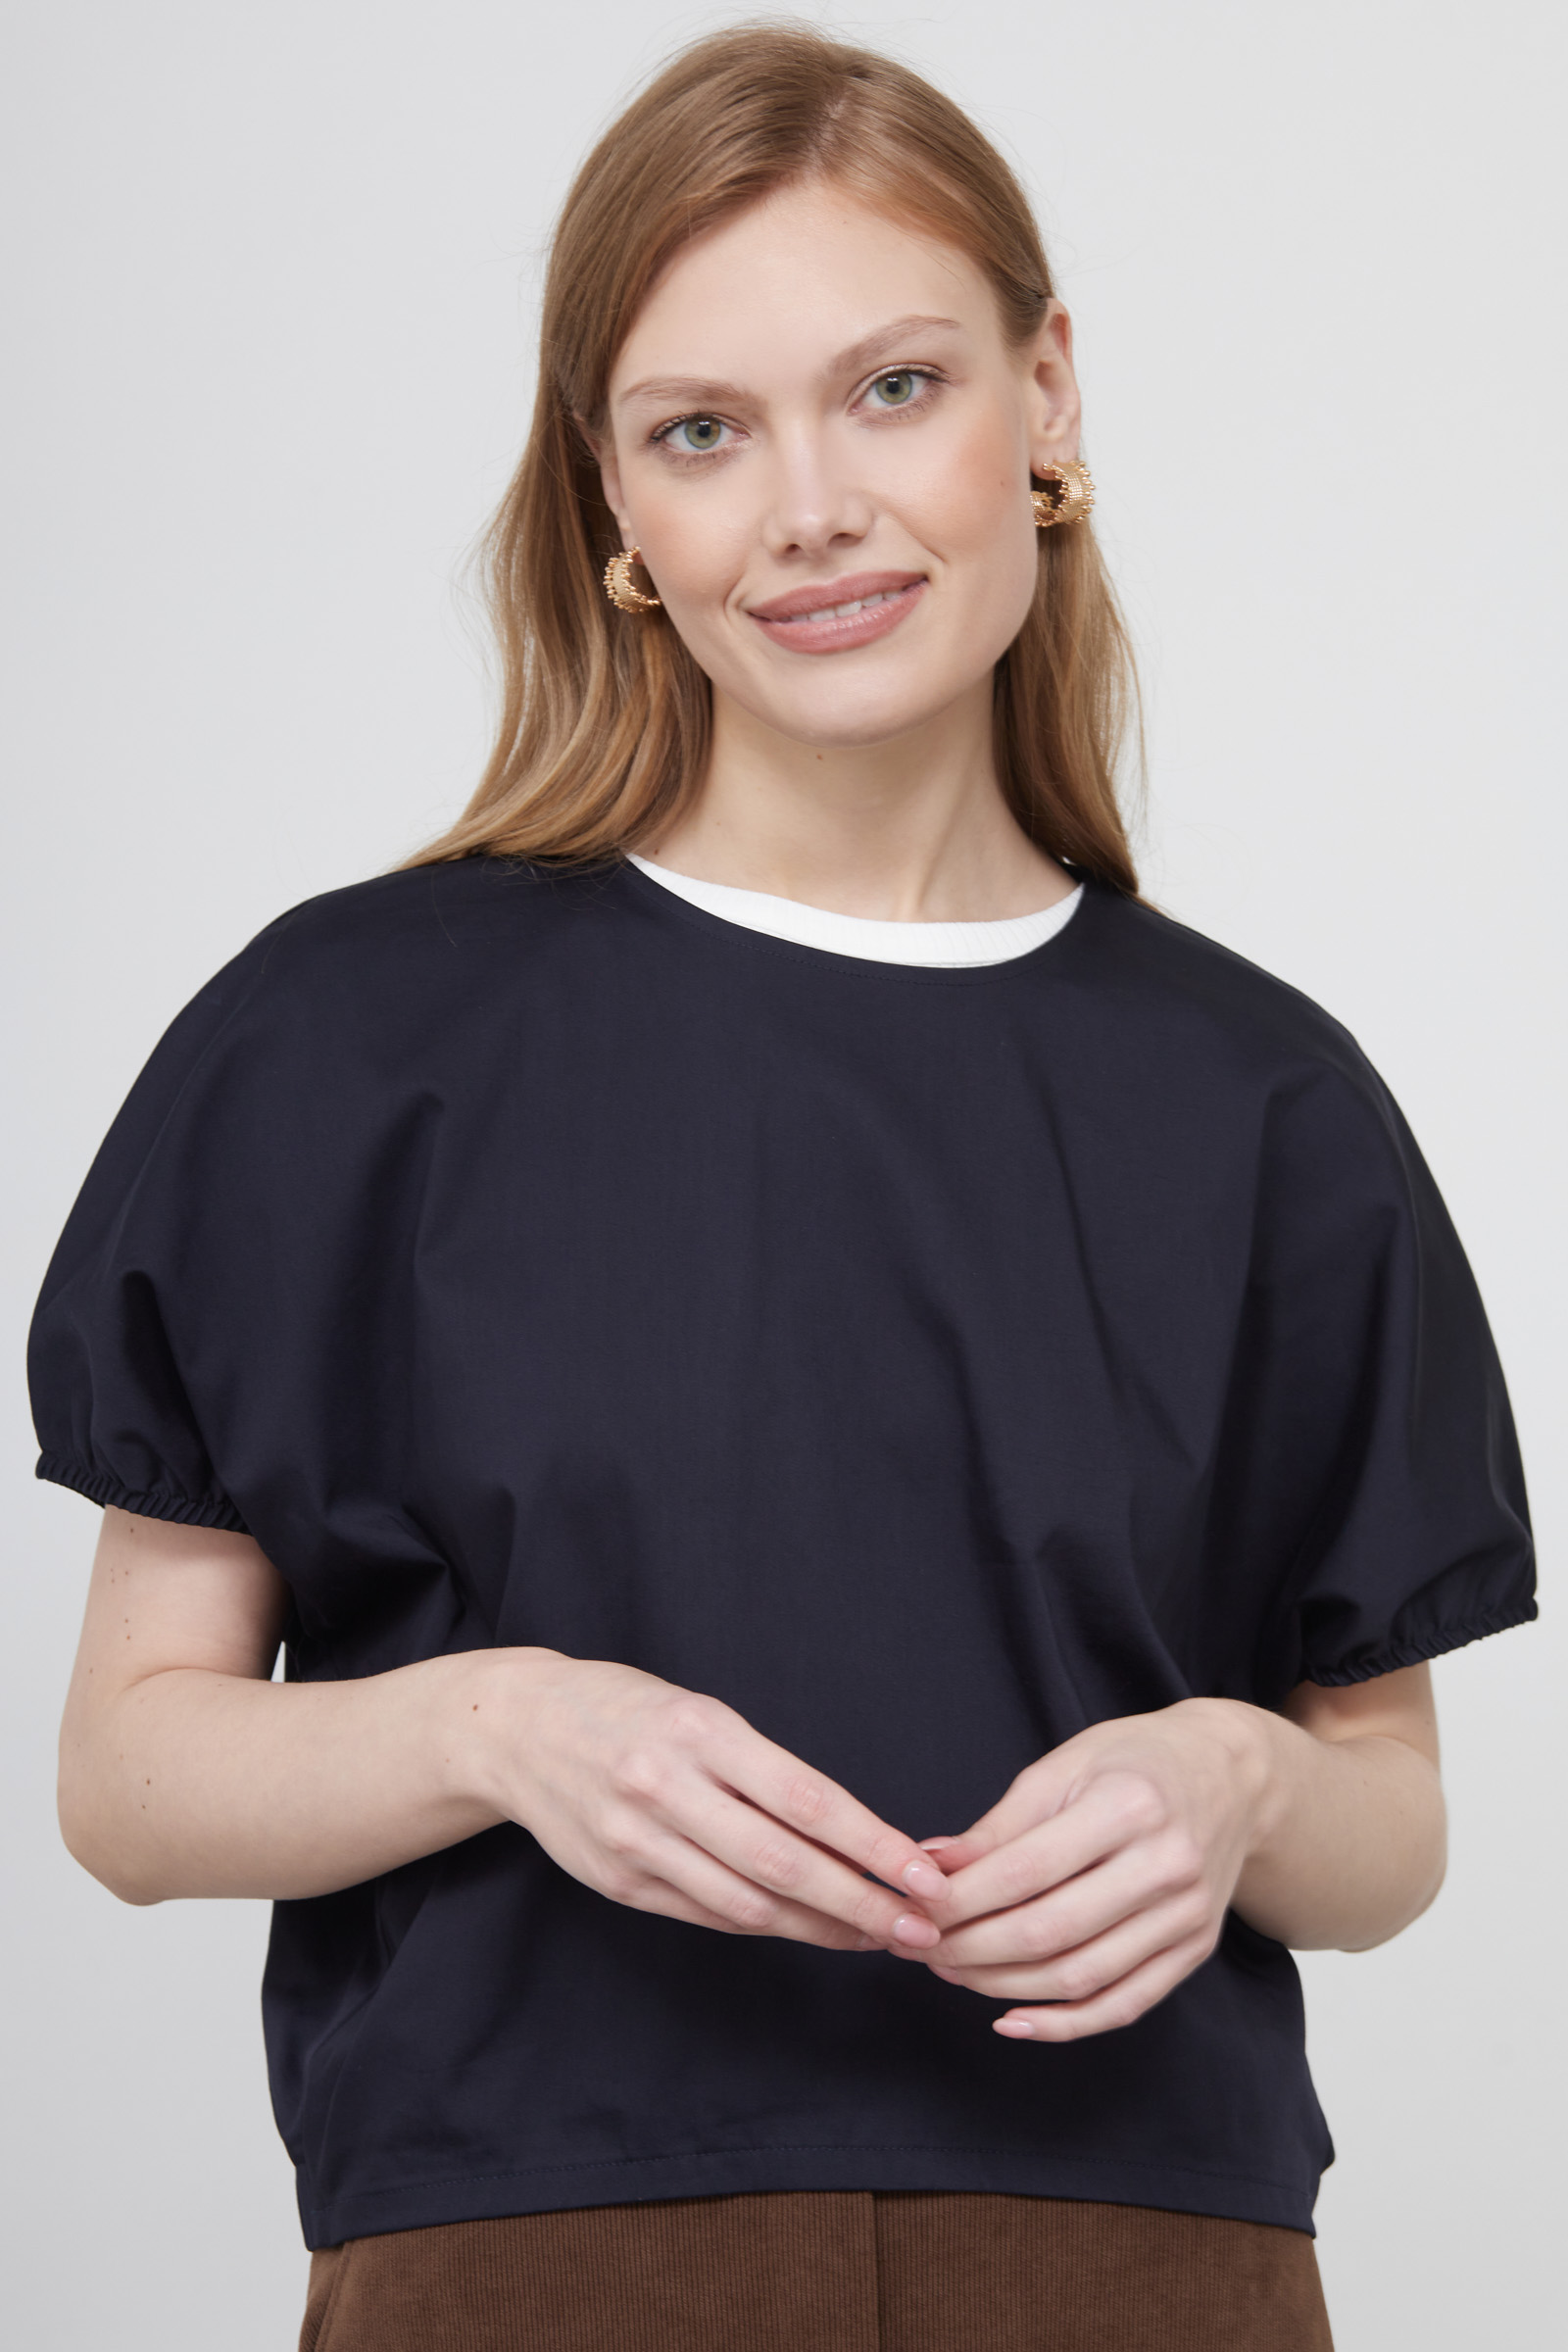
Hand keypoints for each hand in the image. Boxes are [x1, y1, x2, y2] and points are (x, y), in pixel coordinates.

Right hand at [474, 1652, 947, 1951]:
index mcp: (701, 1731)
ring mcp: (639, 1842)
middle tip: (922, 1927)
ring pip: (749, 1904)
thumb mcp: (700, 1713)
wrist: (519, 1729)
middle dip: (863, 1903)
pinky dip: (767, 1927)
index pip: (808, 1800)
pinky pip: (709, 1915)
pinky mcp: (620, 1883)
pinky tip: (809, 1929)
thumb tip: (854, 1834)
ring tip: (878, 1935)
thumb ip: (764, 1771)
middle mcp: (668, 1788)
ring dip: (823, 1928)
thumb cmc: (628, 1711)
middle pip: (785, 1864)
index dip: (873, 1845)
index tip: (927, 1873)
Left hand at [901, 1700, 1269, 2040]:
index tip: (913, 1907)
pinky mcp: (1194, 1951)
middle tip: (919, 1945)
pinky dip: (1065, 2023)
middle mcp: (1165, 1866)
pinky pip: (1124, 2004)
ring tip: (952, 1971)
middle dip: (970, 1948)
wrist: (1233, 1777)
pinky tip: (1012, 2019)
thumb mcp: (1065, 1766)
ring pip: (1080, 1976)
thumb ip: (1000, 1824)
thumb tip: (930, 1866)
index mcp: (1128, 1806)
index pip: (1024, 1871)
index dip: (959, 1899)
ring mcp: (1186, 1916)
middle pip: (1049, 1932)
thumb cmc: (1136, 1761)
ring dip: (1003, 1987)